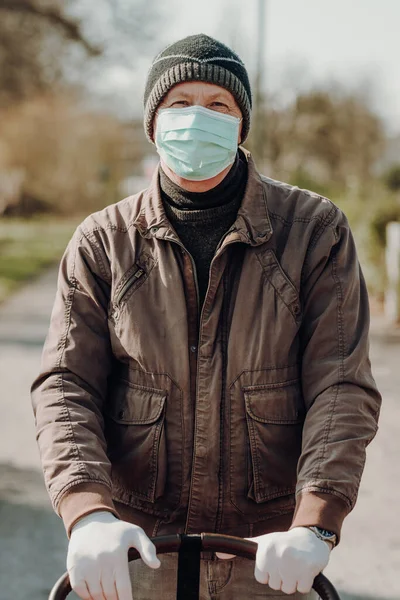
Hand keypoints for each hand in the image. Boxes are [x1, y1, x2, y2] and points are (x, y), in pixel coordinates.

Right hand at [67, 510, 159, 599]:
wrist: (90, 520)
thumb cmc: (115, 530)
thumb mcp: (135, 533)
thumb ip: (148, 548)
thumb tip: (156, 565)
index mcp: (117, 556)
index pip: (123, 589)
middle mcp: (101, 562)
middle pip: (110, 594)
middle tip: (118, 597)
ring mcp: (86, 565)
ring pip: (96, 594)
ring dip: (103, 598)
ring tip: (108, 596)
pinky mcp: (74, 568)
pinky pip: (81, 591)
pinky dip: (88, 596)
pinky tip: (95, 592)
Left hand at [216, 527, 330, 594]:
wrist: (309, 537)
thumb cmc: (281, 543)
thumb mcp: (261, 543)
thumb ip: (240, 547)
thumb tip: (217, 554)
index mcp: (265, 550)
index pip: (262, 578)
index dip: (270, 572)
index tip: (275, 560)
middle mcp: (278, 556)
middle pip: (275, 585)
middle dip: (282, 576)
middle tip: (287, 561)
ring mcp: (294, 563)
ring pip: (288, 589)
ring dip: (294, 579)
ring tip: (295, 564)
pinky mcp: (308, 570)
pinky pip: (302, 589)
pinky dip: (305, 581)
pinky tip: (305, 567)